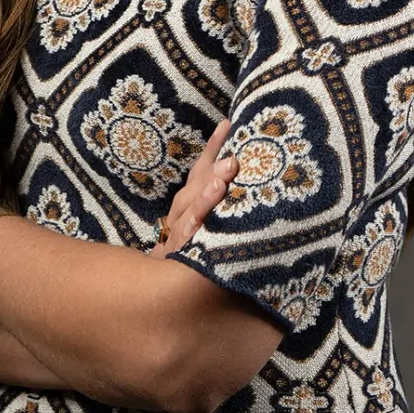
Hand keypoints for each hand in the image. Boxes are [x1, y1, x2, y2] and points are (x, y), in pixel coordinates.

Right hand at [148, 119, 239, 256]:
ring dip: (204, 198)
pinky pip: (185, 240)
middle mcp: (182, 212)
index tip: (228, 124)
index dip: (213, 147)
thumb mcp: (213, 219)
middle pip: (195, 187)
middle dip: (212, 172)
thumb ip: (222, 195)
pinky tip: (203, 222)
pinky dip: (193, 229)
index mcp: (190, 200)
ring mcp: (178, 233)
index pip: (202, 169)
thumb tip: (244, 171)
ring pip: (190, 211)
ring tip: (220, 184)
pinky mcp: (179, 254)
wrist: (169, 288)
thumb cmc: (198, 248)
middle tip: (233, 160)